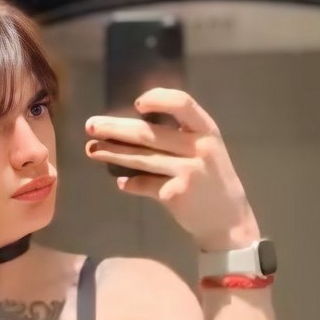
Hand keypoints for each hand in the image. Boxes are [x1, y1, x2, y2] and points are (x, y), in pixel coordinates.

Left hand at [84, 88, 260, 248]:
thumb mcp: (206, 149)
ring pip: (141, 158)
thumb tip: (132, 126)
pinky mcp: (176, 194)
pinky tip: (121, 183)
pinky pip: (144, 184)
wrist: (229, 220)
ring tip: (93, 150)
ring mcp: (188, 171)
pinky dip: (130, 184)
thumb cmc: (211, 179)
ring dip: (113, 153)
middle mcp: (199, 147)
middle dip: (115, 128)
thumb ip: (180, 135)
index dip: (158, 98)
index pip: (182, 103)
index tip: (136, 104)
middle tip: (90, 125)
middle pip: (149, 133)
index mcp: (206, 129)